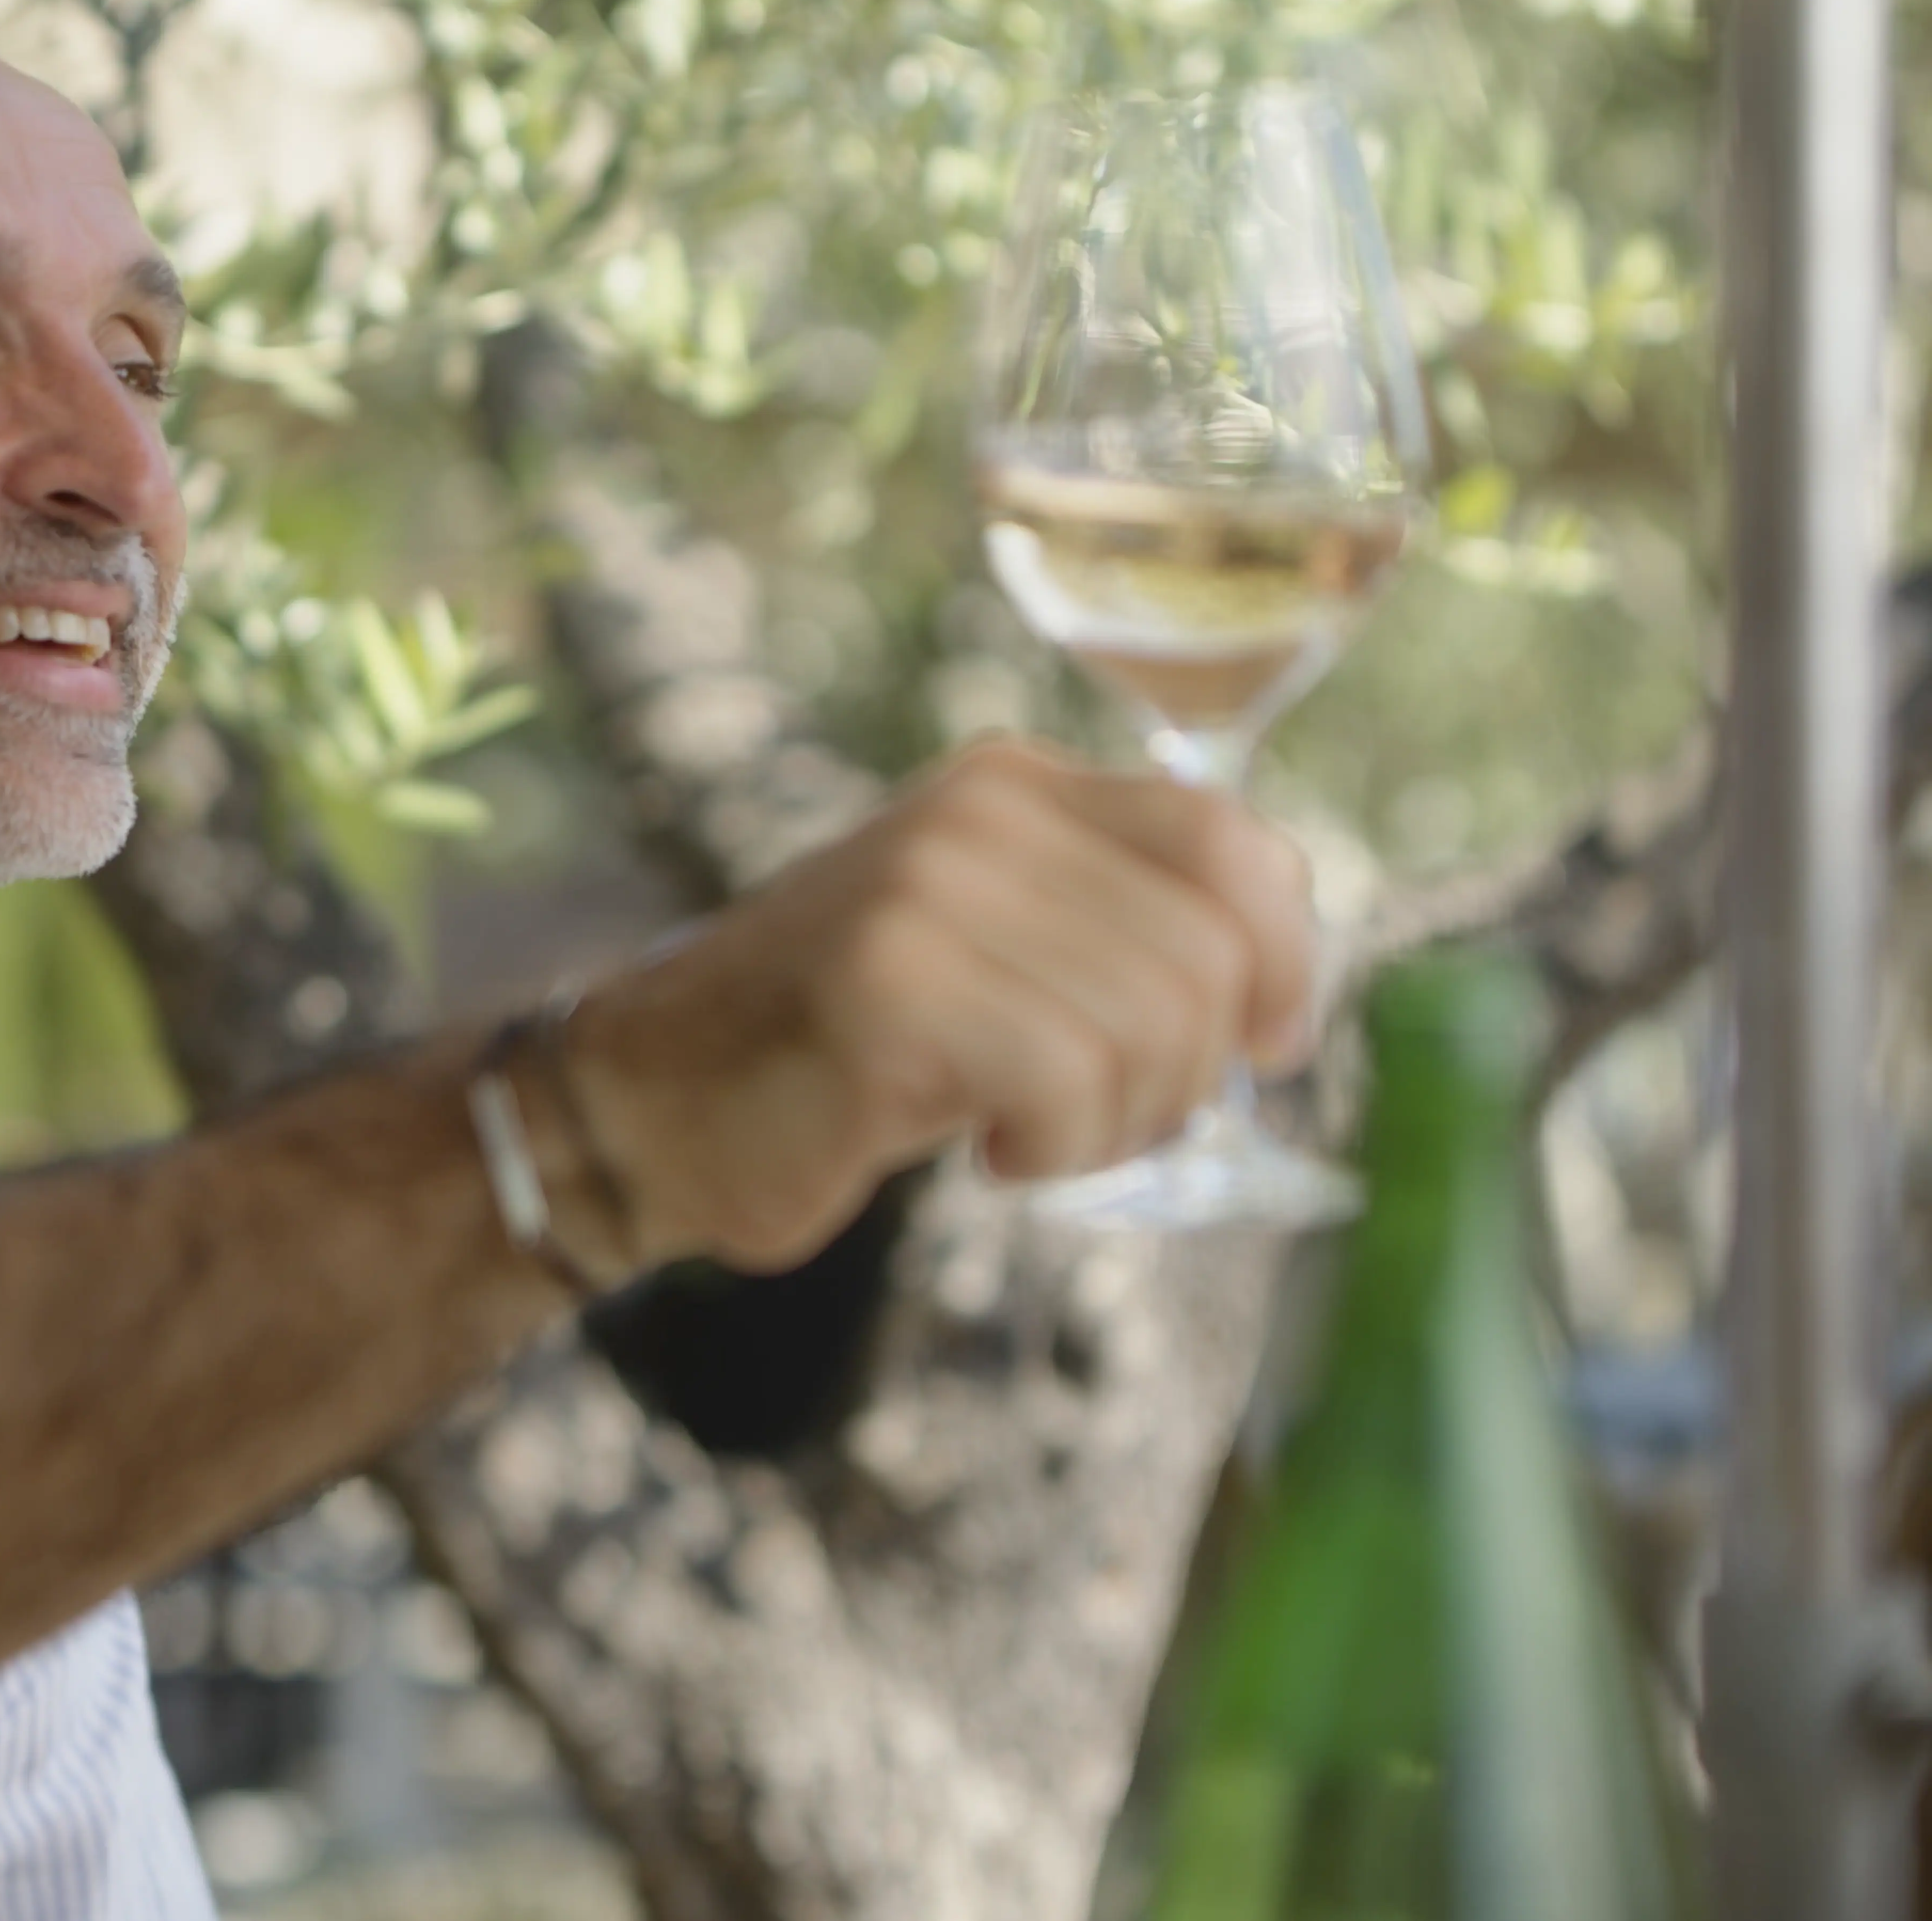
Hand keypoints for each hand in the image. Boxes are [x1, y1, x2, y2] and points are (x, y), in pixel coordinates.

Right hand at [563, 738, 1316, 1270]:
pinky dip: (1054, 1148)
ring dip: (1115, 1124)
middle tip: (1099, 1121)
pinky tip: (986, 1148)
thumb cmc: (840, 1052)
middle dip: (1184, 1076)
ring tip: (1027, 1132)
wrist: (648, 1106)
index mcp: (1010, 787)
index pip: (1232, 840)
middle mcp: (973, 815)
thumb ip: (1118, 926)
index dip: (1286, 957)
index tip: (1261, 1044)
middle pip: (1208, 956)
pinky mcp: (887, 988)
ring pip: (1152, 1027)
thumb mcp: (994, 950)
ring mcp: (925, 893)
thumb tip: (1281, 986)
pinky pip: (1068, 1083)